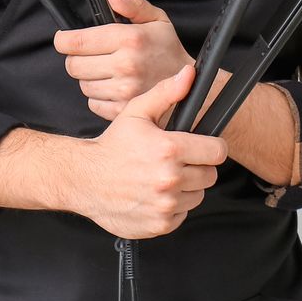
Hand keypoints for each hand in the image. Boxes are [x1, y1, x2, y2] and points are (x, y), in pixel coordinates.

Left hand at [54, 0, 191, 120]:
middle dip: (77, 58)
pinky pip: (93, 103)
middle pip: (74, 65)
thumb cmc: (168, 50)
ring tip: (107, 70)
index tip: (65, 39)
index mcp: (130, 39)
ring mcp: (124, 90)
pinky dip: (98, 96)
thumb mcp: (156, 19)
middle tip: (90, 54)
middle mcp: (125, 65)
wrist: (189, 84)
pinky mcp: (123, 110)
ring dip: (89, 77)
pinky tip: (113, 86)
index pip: (77, 41)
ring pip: (83, 84)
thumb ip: (132, 4)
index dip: (64, 40)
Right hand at [69, 65, 226, 238]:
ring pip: (197, 196)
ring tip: (162, 177)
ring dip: (186, 188)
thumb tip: (188, 76)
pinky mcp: (160, 225)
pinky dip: (173, 207)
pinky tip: (154, 194)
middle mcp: (169, 180)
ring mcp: (165, 205)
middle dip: (197, 167)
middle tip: (175, 162)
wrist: (84, 179)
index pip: (217, 151)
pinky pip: (182, 215)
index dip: (211, 147)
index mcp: (169, 150)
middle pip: (210, 175)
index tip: (201, 147)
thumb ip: (166, 93)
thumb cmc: (111, 147)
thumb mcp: (136, 112)